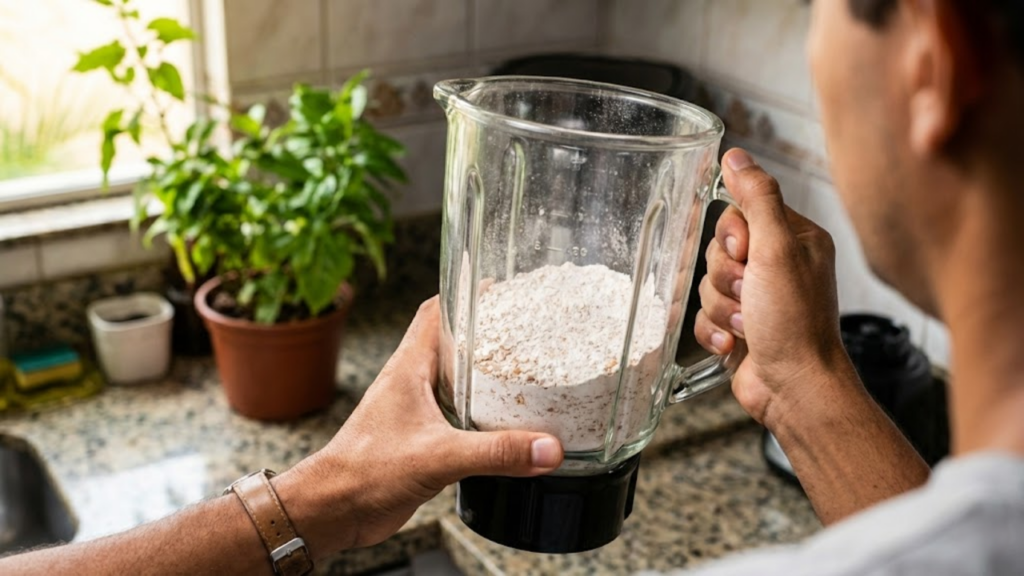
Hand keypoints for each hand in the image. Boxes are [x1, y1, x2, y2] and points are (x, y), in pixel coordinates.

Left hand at [277, 298, 563, 557]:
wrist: (334, 510)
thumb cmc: (364, 472)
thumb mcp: (439, 456)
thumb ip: (496, 452)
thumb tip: (548, 448)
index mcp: (409, 367)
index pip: (436, 311)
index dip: (466, 293)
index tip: (499, 286)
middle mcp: (412, 382)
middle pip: (451, 342)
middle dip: (486, 332)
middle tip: (522, 328)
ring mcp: (415, 410)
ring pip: (455, 379)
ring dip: (484, 373)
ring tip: (523, 371)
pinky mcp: (421, 439)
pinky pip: (457, 414)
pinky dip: (481, 412)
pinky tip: (503, 423)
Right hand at [695, 149, 856, 426]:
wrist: (794, 388)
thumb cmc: (795, 323)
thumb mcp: (777, 250)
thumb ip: (757, 198)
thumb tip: (737, 155)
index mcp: (795, 240)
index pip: (740, 213)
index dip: (732, 236)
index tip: (745, 254)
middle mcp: (777, 266)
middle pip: (718, 250)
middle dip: (724, 277)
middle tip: (749, 295)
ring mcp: (757, 299)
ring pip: (707, 285)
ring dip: (721, 308)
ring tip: (747, 325)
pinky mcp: (739, 327)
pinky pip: (703, 316)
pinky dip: (714, 332)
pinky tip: (736, 344)